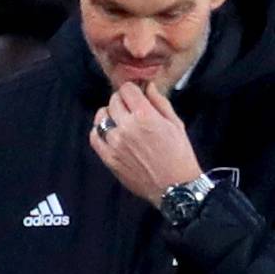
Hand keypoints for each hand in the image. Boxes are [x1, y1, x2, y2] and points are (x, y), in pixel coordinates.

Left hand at [88, 82, 201, 207]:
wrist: (176, 187)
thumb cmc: (179, 155)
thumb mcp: (175, 124)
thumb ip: (160, 102)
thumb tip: (148, 86)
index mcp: (145, 116)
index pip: (127, 89)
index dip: (132, 89)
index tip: (135, 95)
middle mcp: (127, 127)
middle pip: (113, 101)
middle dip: (122, 101)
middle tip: (130, 108)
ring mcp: (115, 144)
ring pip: (101, 117)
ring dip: (109, 114)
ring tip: (119, 120)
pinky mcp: (109, 159)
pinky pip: (94, 137)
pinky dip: (99, 131)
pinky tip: (108, 133)